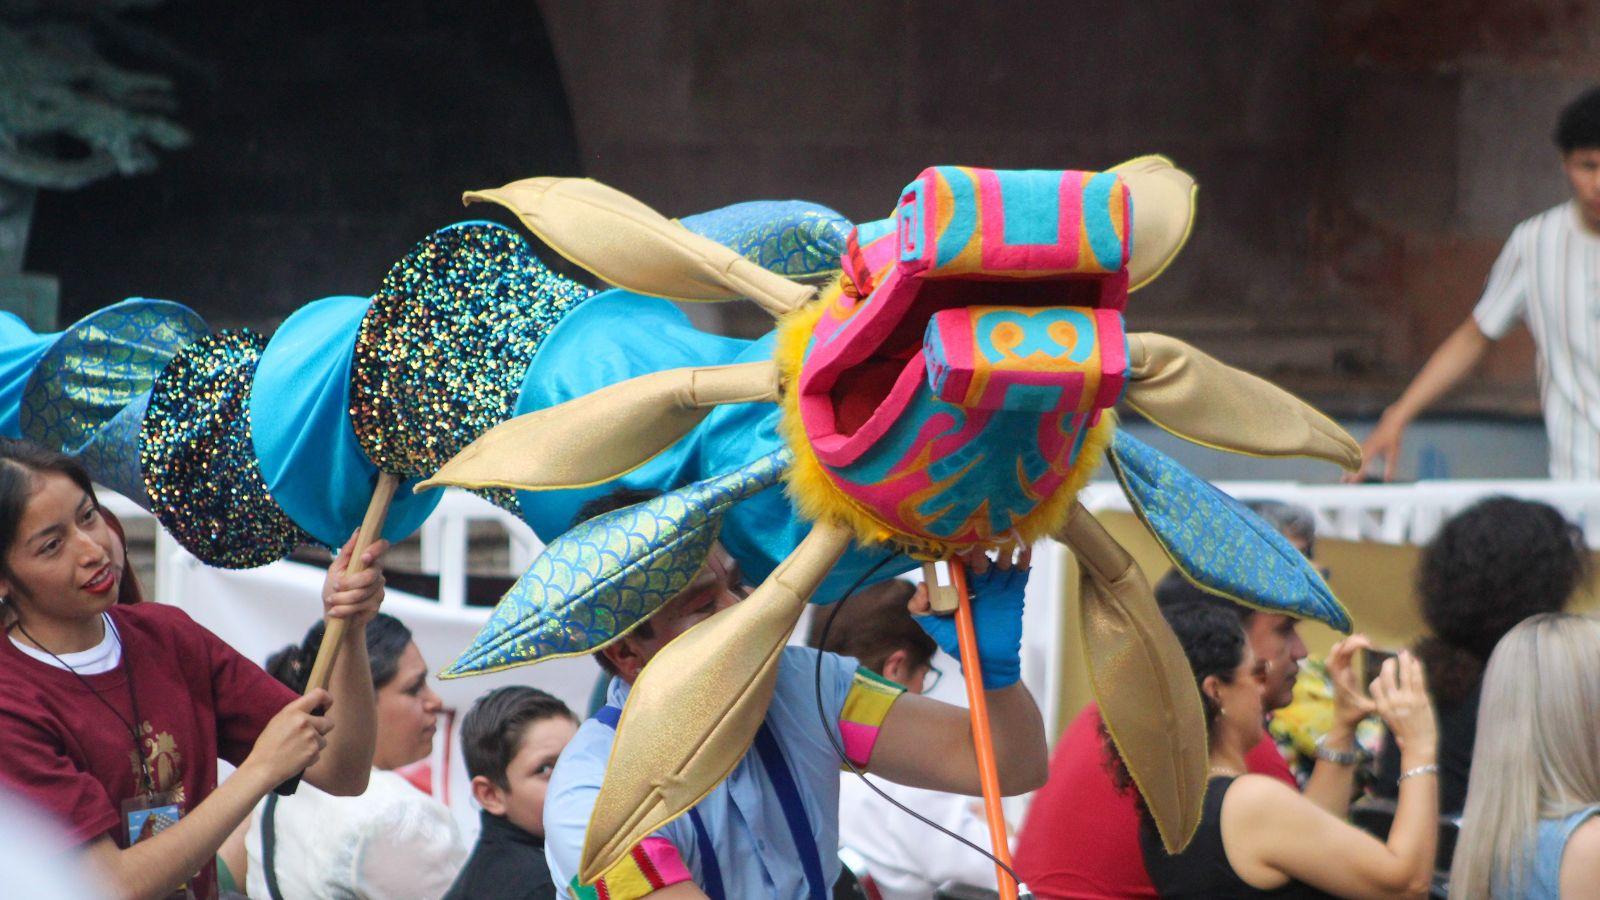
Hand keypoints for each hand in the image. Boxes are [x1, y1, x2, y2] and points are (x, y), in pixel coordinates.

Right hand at [242, 690, 333, 785]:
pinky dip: (310, 756)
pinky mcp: (313, 752)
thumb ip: (296, 714)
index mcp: (293, 711)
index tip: (327, 704)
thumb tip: (313, 710)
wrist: (262, 768)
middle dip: (322, 729)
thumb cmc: (267, 745)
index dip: (327, 699)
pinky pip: (318, 753)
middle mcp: (304, 722)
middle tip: (308, 735)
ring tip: (297, 749)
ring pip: (323, 740)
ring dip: (314, 744)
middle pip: (328, 722)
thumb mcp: (278, 721)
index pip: (318, 695)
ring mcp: (310, 737)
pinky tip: (297, 758)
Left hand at [323, 531, 388, 626]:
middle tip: (335, 586)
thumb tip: (358, 531)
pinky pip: (361, 606)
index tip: (363, 557)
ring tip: (332, 602)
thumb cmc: (334, 588)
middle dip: (349, 583)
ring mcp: (378, 590)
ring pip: (363, 593)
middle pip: (370, 575)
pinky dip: (344, 609)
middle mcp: (377, 573)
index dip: (376, 550)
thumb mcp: (336, 569)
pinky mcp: (376, 606)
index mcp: (368, 560)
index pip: (382, 546)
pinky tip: (336, 611)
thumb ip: (347, 551)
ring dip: (342, 599)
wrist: (334, 614)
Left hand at [910, 544, 1031, 689]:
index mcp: (959, 587)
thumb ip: (921, 610)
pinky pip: (1019, 576)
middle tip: (977, 549)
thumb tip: (922, 585)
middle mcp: (978, 583)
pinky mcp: (1014, 595)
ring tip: (1003, 550)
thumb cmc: (960, 644)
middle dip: (978, 555)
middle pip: (979, 562)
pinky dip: (1023, 563)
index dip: (957, 557)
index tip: (956, 550)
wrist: (988, 663)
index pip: (957, 566)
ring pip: (1000, 566)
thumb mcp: (936, 628)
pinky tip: (1025, 551)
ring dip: (1002, 556)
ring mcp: (997, 588)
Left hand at [1326, 635, 1377, 730]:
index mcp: (1340, 679)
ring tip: (1365, 640)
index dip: (1348, 647)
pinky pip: (1342, 655)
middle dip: (1351, 642)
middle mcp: (1337, 673)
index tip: (1365, 645)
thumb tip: (1389, 697)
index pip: (1338, 658)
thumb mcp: (1366, 709)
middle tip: (1369, 640)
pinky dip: (1349, 647)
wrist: (1343, 720)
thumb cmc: (1354, 714)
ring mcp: (1339, 672)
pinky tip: (1361, 644)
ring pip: (1338, 651)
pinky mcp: (1343, 672)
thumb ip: (1376, 704)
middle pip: (1338, 650)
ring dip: (1349, 643)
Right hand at [1346, 410, 1405, 482]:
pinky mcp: (1363, 445)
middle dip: (1349, 474)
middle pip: (1354, 463)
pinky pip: (1353, 455)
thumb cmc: (1393, 438)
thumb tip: (1387, 480)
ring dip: (1348, 469)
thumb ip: (1390, 467)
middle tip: (1344, 483)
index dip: (1357, 475)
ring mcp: (1363, 446)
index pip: (1362, 466)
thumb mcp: (1394, 453)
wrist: (1390, 424)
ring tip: (1343, 478)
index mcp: (1372, 450)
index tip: (1352, 483)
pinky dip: (1349, 462)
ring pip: (1352, 459)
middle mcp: (1365, 448)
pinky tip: (1347, 467)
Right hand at [1369, 651, 1436, 763]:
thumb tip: (1386, 689)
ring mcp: (1407, 700)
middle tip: (1392, 659)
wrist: (1419, 745)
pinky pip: (1418, 680)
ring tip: (1405, 653)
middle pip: (1386, 676)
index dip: (1378, 677)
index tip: (1383, 674)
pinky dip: (1417, 669)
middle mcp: (1392, 701)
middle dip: (1388, 664)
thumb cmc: (1404, 734)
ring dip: (1404, 661)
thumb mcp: (1388, 719)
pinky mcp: (1421, 700)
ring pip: (1403, 675)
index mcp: (1382, 707)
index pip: (1375, 685)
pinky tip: (1416, 662)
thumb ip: (1386, 704)